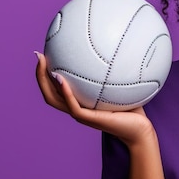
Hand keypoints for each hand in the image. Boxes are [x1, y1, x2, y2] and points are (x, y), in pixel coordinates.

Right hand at [35, 52, 153, 146]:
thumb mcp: (122, 86)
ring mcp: (81, 115)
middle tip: (38, 56)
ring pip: (53, 99)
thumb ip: (116, 72)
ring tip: (43, 63)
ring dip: (44, 80)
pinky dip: (64, 92)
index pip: (57, 89)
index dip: (47, 74)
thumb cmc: (133, 109)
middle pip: (48, 93)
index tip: (45, 55)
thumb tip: (117, 49)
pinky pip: (72, 105)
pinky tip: (60, 78)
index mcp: (81, 102)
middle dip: (39, 75)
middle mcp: (77, 108)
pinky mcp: (88, 119)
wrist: (140, 129)